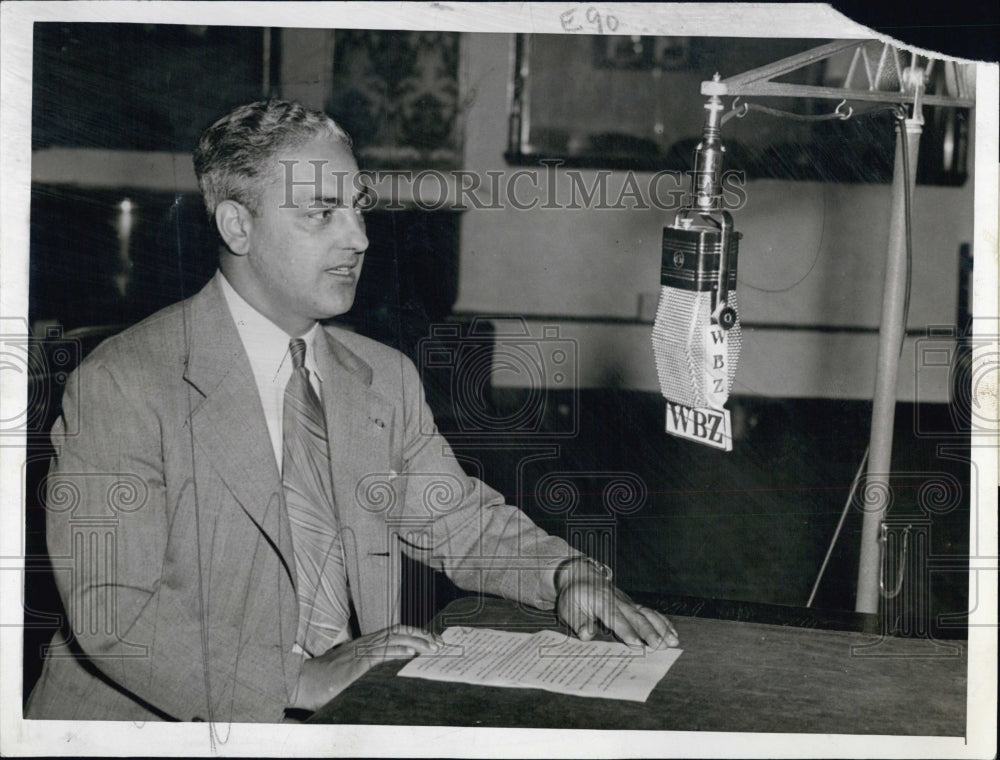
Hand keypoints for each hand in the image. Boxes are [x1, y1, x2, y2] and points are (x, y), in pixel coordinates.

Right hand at [291, 625, 441, 711]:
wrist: (305, 682)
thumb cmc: (327, 679)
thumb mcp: (352, 668)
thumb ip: (368, 666)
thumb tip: (387, 672)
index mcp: (366, 643)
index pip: (395, 631)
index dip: (416, 633)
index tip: (432, 640)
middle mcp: (365, 643)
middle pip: (398, 631)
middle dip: (422, 636)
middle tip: (439, 644)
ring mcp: (360, 652)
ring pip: (392, 640)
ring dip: (415, 642)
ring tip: (431, 648)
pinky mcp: (356, 664)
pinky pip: (379, 654)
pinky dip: (397, 652)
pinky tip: (410, 654)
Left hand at [555, 560, 678, 648]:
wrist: (582, 576)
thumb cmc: (574, 595)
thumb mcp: (568, 608)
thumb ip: (578, 622)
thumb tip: (586, 635)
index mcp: (600, 602)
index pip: (615, 618)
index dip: (626, 631)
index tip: (636, 644)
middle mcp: (617, 601)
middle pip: (636, 617)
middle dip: (649, 632)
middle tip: (660, 646)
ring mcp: (628, 602)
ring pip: (647, 614)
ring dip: (661, 628)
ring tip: (673, 642)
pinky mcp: (634, 605)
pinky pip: (651, 612)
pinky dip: (663, 622)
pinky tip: (673, 634)